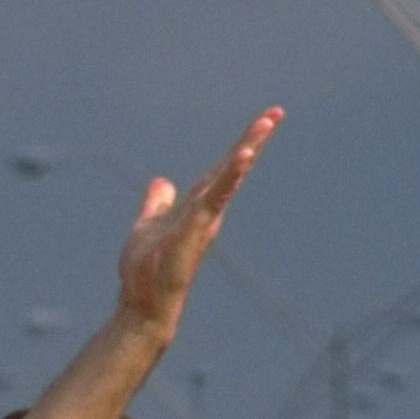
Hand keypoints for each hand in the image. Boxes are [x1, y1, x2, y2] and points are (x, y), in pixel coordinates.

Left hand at [113, 108, 282, 337]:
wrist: (143, 306)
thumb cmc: (146, 272)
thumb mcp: (148, 226)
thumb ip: (157, 204)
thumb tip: (161, 182)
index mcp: (197, 208)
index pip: (220, 171)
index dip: (238, 147)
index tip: (260, 122)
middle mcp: (207, 211)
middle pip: (232, 168)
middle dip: (253, 139)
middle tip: (276, 112)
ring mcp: (203, 220)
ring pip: (228, 178)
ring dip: (247, 149)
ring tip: (266, 124)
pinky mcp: (195, 229)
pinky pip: (214, 197)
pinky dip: (229, 176)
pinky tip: (243, 156)